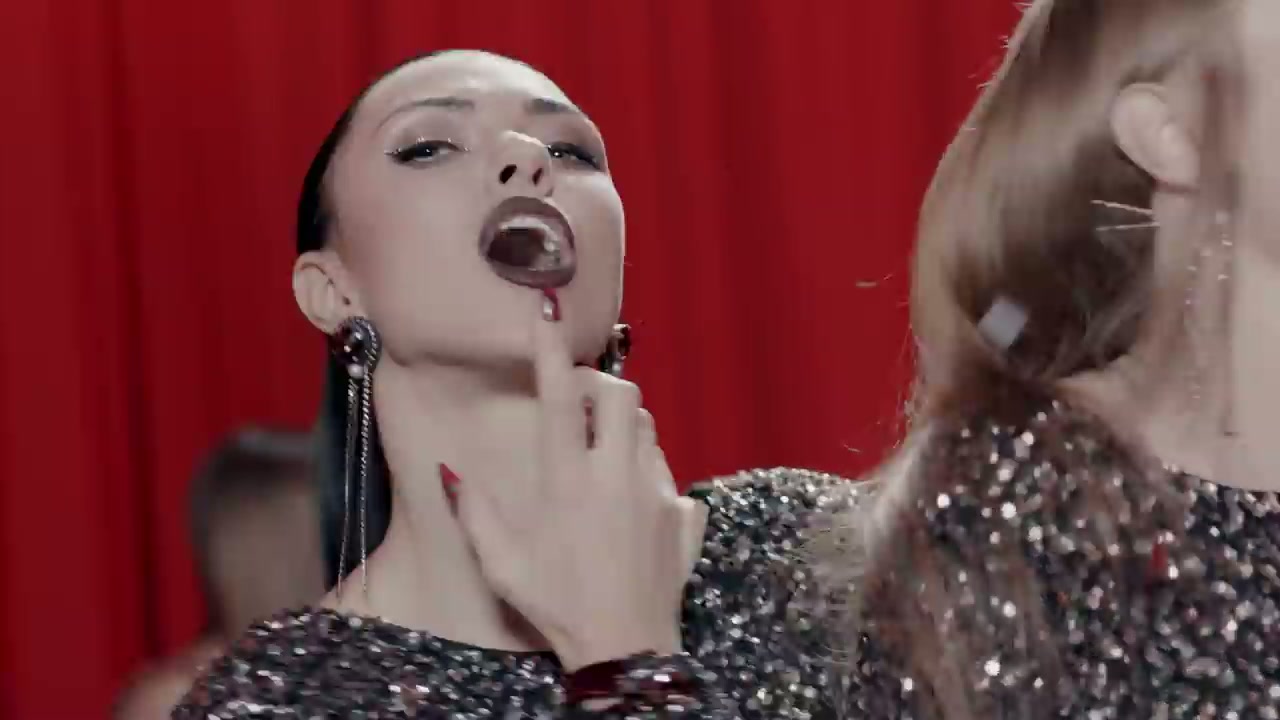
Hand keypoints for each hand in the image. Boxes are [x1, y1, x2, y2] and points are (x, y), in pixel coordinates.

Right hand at [455, 300, 705, 670]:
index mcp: (567, 482)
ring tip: (599, 451)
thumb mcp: (503, 565)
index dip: (550, 350)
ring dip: (622, 425)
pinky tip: (629, 501)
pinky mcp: (683, 515)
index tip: (546, 309)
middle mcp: (616, 476)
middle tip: (576, 404)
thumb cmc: (557, 605)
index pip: (557, 398)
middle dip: (598, 385)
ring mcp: (656, 492)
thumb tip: (450, 468)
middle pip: (620, 394)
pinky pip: (666, 472)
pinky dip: (646, 470)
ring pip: (647, 428)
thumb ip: (475, 512)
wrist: (626, 649)